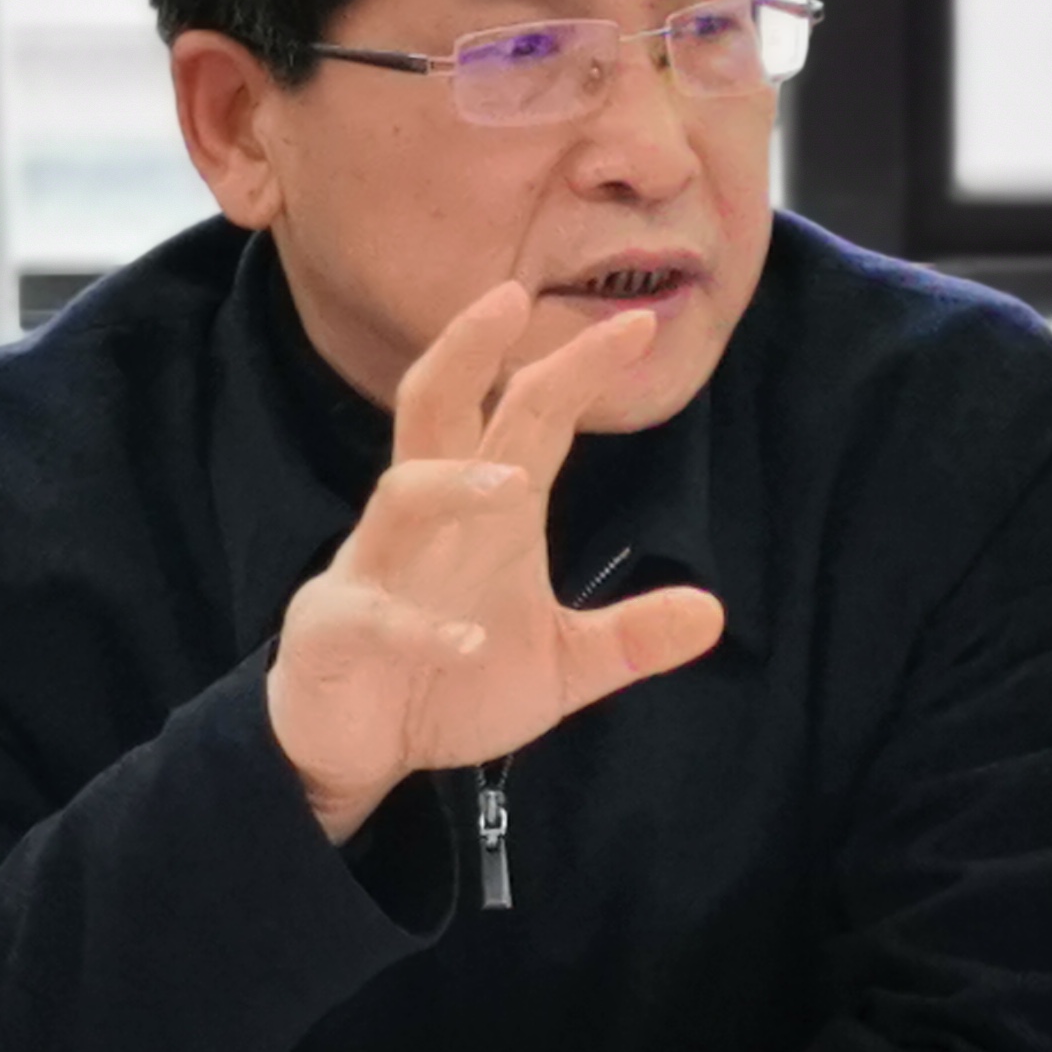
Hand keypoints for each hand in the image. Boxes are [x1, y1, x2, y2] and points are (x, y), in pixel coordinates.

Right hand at [266, 282, 725, 842]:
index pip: (529, 418)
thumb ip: (628, 638)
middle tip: (509, 297)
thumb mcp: (559, 665)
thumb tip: (715, 612)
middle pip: (435, 408)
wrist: (360, 754)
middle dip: (466, 351)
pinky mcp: (336, 631)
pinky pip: (374, 617)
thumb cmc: (451, 685)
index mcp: (484, 513)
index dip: (577, 370)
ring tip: (511, 485)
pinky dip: (420, 630)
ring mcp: (375, 571)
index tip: (638, 326)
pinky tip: (468, 645)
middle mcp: (427, 524)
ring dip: (453, 485)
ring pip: (400, 496)